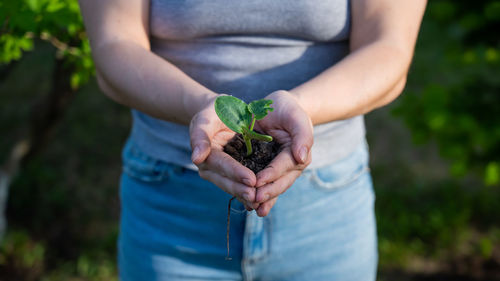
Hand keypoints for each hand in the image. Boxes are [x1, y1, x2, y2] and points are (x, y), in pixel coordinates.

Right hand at [190, 95, 259, 209]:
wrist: (224, 112)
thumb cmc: (215, 111)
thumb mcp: (206, 117)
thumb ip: (200, 135)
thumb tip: (196, 158)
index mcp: (205, 154)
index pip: (221, 165)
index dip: (236, 173)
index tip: (251, 180)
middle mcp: (211, 168)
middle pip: (226, 181)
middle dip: (241, 189)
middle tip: (256, 196)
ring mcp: (221, 173)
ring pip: (233, 187)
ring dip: (245, 196)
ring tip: (260, 202)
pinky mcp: (232, 174)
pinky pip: (240, 185)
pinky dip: (248, 194)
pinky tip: (261, 203)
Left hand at [253, 90, 313, 216]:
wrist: (276, 108)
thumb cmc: (287, 109)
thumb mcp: (296, 115)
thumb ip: (302, 135)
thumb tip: (301, 158)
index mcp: (299, 153)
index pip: (285, 166)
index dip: (271, 175)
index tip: (257, 182)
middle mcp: (290, 165)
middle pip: (280, 182)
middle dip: (267, 193)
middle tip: (253, 201)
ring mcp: (279, 170)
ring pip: (272, 187)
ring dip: (264, 200)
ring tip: (254, 210)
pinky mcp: (266, 170)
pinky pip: (263, 185)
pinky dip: (258, 195)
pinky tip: (249, 207)